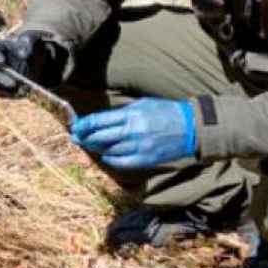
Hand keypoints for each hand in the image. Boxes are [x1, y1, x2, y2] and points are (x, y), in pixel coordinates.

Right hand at [0, 29, 67, 97]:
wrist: (32, 59)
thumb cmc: (26, 46)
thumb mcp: (29, 40)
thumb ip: (25, 43)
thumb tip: (23, 54)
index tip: (1, 61)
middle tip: (12, 83)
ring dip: (6, 89)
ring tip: (21, 90)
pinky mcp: (0, 88)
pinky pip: (2, 93)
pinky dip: (11, 94)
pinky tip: (23, 92)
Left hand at [70, 99, 196, 168]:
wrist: (191, 128)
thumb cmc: (165, 111)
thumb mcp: (142, 105)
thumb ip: (121, 113)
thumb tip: (100, 120)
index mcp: (131, 116)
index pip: (99, 121)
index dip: (83, 125)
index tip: (75, 126)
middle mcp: (133, 132)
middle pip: (99, 138)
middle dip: (84, 138)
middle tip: (76, 137)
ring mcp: (139, 148)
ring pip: (108, 151)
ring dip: (96, 148)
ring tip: (89, 145)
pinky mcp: (146, 159)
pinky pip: (121, 162)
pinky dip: (110, 159)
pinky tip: (105, 155)